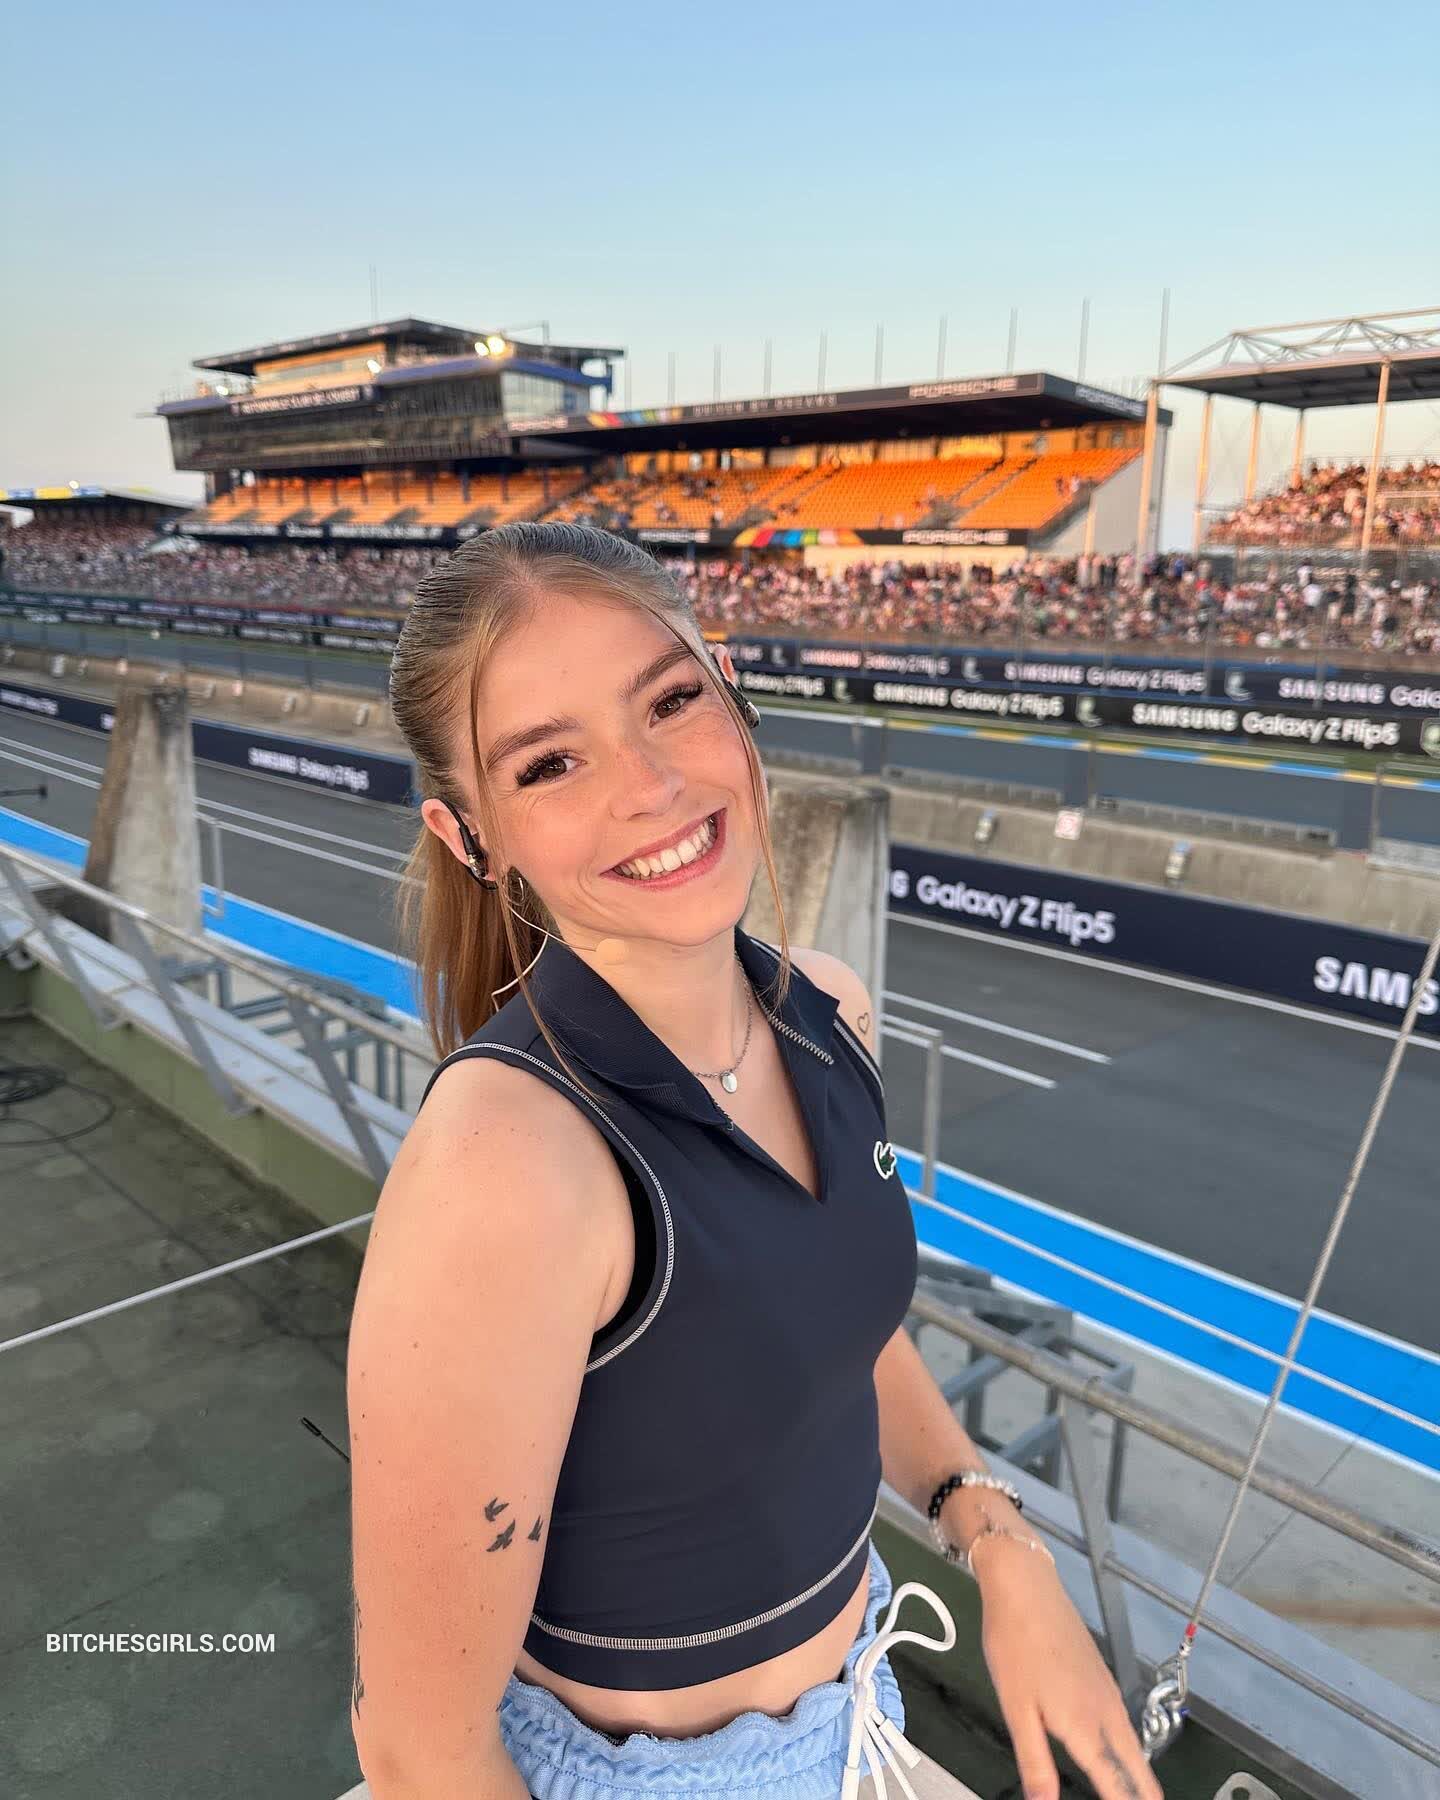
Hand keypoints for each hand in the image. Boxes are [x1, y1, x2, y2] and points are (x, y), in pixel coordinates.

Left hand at [974, 1536, 1161, 1799]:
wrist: (1026, 1588)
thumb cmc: (1015, 1647)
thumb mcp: (1016, 1710)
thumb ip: (1035, 1764)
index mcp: (1087, 1728)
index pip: (1121, 1787)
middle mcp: (1108, 1715)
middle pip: (1140, 1773)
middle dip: (1145, 1798)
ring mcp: (1109, 1696)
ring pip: (1136, 1751)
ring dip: (1140, 1782)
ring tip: (1137, 1798)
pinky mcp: (1103, 1682)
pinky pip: (1126, 1731)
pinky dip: (1131, 1758)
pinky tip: (1121, 1763)